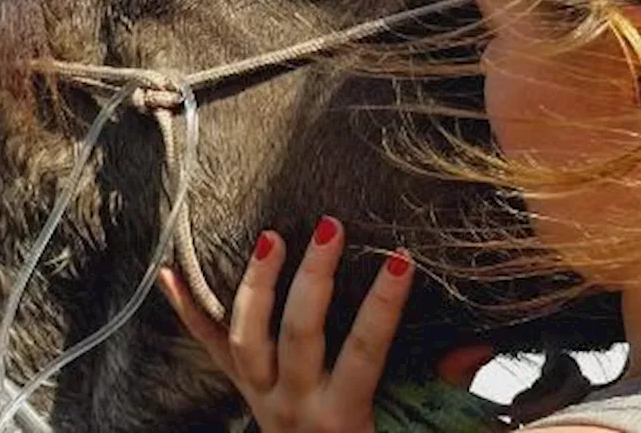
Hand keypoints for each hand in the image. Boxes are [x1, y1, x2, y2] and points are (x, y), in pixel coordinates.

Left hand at [158, 216, 493, 431]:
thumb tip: (474, 347)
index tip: (402, 259)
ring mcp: (260, 396)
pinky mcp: (242, 390)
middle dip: (313, 279)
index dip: (383, 306)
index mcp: (343, 416)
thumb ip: (446, 393)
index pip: (364, 350)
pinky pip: (208, 349)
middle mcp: (293, 404)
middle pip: (298, 335)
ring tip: (270, 238)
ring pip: (245, 339)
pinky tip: (167, 273)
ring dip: (256, 286)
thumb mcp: (417, 431)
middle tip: (330, 228)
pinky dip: (187, 311)